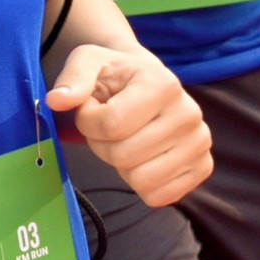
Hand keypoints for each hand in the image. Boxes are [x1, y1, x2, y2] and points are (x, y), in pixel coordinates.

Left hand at [48, 44, 209, 206]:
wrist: (146, 83)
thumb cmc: (114, 75)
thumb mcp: (89, 62)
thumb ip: (73, 78)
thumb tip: (57, 100)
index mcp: (163, 84)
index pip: (112, 124)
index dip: (89, 122)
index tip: (92, 108)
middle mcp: (189, 113)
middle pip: (124, 155)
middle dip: (103, 144)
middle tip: (108, 127)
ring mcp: (200, 143)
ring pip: (141, 179)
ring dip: (121, 165)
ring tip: (125, 139)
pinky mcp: (202, 167)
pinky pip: (160, 197)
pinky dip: (140, 184)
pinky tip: (142, 158)